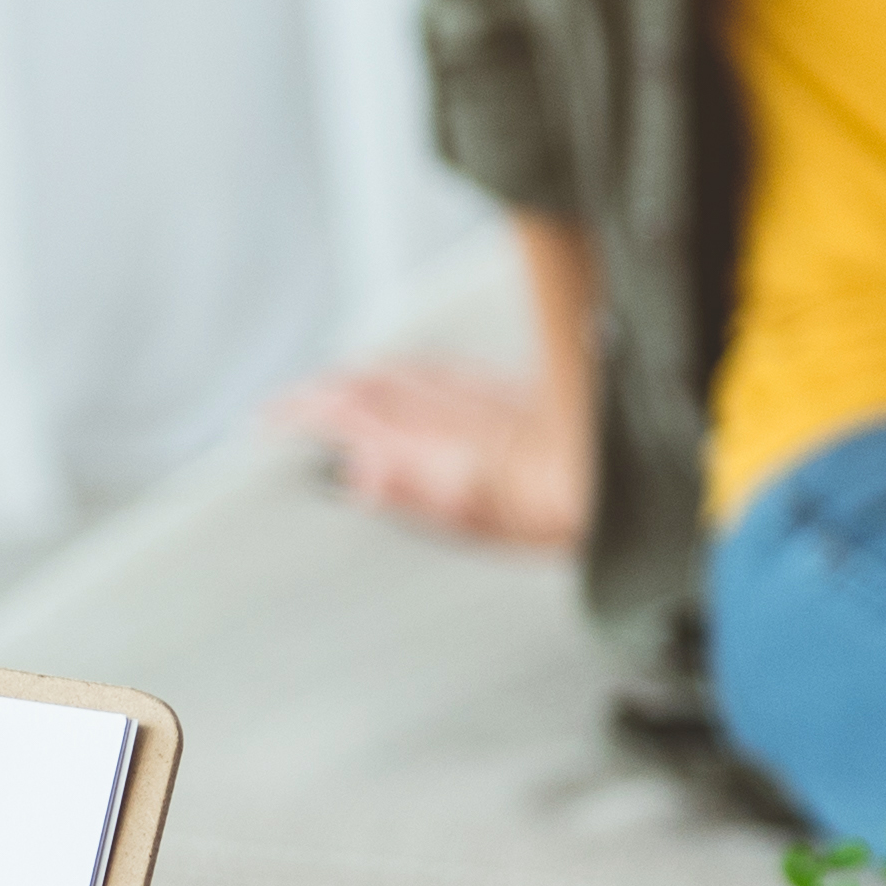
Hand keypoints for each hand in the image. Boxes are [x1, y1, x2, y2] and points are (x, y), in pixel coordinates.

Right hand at [277, 358, 591, 553]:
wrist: (615, 472)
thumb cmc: (557, 506)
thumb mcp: (470, 516)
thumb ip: (406, 490)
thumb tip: (356, 472)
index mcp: (428, 441)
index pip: (346, 412)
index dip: (302, 411)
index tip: (270, 417)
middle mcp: (448, 409)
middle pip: (368, 386)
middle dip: (322, 391)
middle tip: (293, 404)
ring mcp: (476, 395)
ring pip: (401, 372)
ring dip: (360, 376)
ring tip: (337, 387)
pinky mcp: (505, 391)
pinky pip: (437, 368)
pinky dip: (407, 370)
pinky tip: (413, 375)